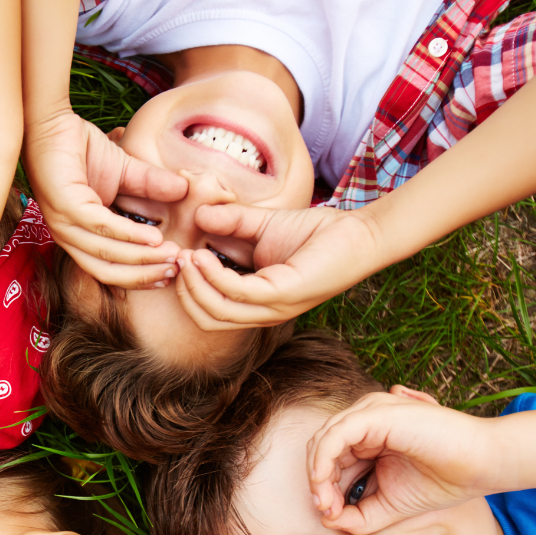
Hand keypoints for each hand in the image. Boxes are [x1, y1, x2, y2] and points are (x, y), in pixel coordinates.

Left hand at [24, 109, 186, 287]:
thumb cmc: (81, 148)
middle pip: (108, 271)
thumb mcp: (124, 171)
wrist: (53, 122)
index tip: (172, 273)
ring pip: (106, 253)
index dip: (141, 276)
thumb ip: (151, 185)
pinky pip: (101, 227)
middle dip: (144, 274)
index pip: (110, 269)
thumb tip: (184, 190)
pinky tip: (153, 237)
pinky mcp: (65, 205)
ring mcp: (64, 223)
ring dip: (142, 258)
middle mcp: (68, 237)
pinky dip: (129, 234)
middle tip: (175, 269)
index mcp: (80, 236)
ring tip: (170, 254)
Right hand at [183, 202, 385, 325]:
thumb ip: (232, 222)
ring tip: (186, 256)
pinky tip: (204, 254)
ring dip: (194, 284)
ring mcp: (273, 308)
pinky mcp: (284, 295)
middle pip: (207, 318)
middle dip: (185, 291)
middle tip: (176, 259)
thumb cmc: (317, 233)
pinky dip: (214, 276)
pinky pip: (237, 293)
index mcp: (256, 303)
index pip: (209, 311)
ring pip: (217, 311)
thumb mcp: (263, 225)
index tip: (177, 257)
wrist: (359, 233)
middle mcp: (263, 313)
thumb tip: (198, 215)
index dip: (187, 288)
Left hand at [307, 386, 500, 533]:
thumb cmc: (442, 482)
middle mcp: (366, 421)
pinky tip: (324, 482)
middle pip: (321, 449)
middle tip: (326, 511)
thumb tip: (327, 520)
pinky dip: (324, 459)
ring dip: (318, 475)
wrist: (483, 465)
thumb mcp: (389, 506)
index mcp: (368, 438)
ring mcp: (371, 413)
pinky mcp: (377, 413)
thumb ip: (358, 516)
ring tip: (327, 503)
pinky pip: (336, 433)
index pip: (329, 460)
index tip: (330, 516)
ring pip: (324, 440)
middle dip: (317, 483)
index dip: (322, 488)